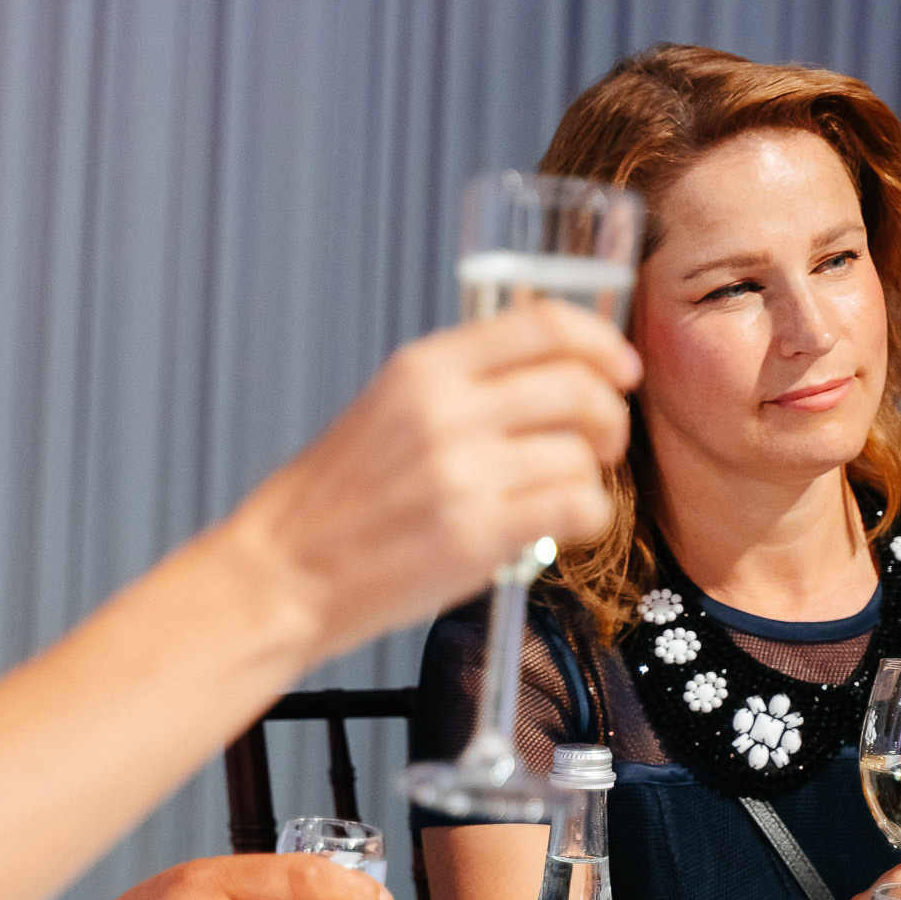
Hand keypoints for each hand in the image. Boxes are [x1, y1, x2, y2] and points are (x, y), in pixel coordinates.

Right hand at [228, 300, 640, 661]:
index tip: (619, 369)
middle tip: (600, 443)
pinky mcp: (476, 534)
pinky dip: (586, 517)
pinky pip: (578, 508)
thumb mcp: (382, 411)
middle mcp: (444, 411)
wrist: (281, 574)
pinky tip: (559, 527)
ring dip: (589, 476)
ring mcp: (461, 473)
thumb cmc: (329, 505)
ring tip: (560, 494)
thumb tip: (547, 371)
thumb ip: (456, 386)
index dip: (601, 343)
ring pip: (582, 453)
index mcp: (421, 371)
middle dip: (608, 417)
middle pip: (579, 387)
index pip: (542, 325)